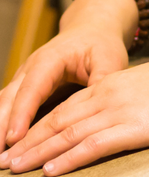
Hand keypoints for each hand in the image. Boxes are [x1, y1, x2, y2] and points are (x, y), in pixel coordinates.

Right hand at [0, 18, 129, 152]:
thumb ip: (104, 81)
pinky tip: (1, 146)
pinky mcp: (27, 88)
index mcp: (49, 61)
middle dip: (0, 127)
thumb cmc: (101, 46)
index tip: (15, 138)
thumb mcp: (110, 60)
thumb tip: (102, 105)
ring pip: (4, 104)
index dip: (22, 115)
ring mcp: (25, 78)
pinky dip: (3, 125)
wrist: (91, 31)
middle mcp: (31, 69)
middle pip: (9, 99)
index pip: (32, 90)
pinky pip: (9, 107)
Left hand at [0, 51, 148, 175]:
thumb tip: (131, 115)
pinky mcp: (132, 128)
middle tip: (4, 159)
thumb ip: (135, 101)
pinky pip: (92, 145)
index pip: (65, 109)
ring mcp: (117, 112)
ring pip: (66, 134)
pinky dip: (67, 159)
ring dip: (37, 153)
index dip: (38, 126)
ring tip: (14, 167)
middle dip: (27, 141)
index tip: (20, 142)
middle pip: (56, 121)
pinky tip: (51, 170)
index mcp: (110, 86)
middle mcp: (106, 97)